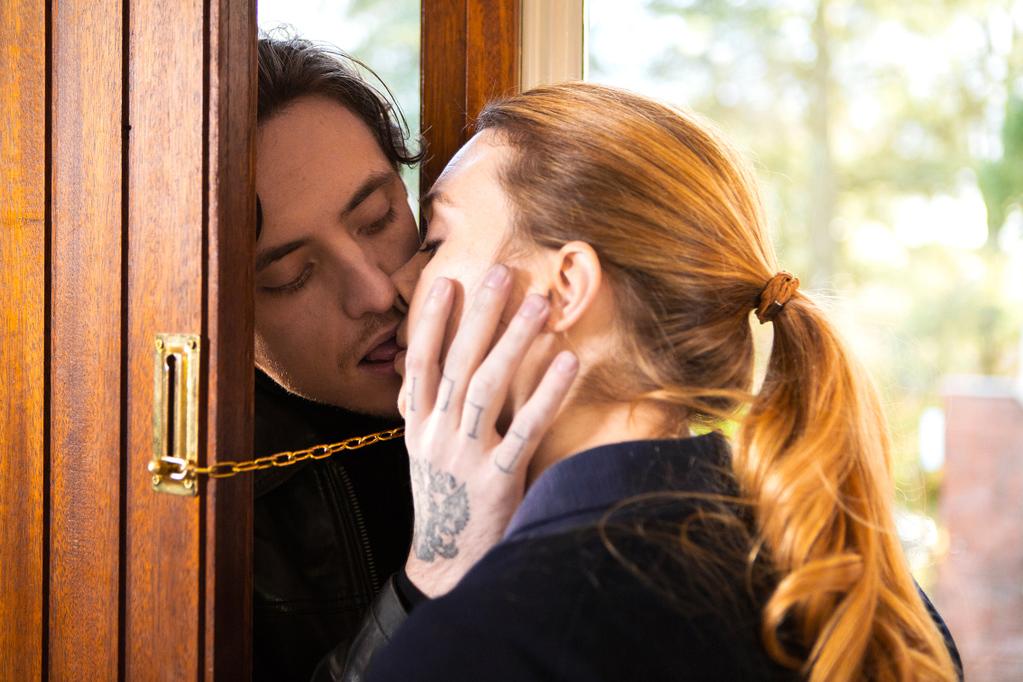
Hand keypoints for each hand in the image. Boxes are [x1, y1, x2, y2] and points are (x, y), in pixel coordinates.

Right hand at [400, 264, 578, 597]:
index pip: (420, 363)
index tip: (448, 283)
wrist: (447, 563)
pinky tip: (566, 361)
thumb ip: (434, 412)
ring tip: (539, 304)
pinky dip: (546, 393)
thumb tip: (443, 368)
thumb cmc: (446, 500)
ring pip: (487, 386)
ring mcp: (465, 455)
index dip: (431, 321)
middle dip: (479, 315)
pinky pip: (524, 427)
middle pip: (457, 363)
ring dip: (514, 340)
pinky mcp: (497, 479)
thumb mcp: (427, 453)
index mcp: (418, 426)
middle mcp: (436, 434)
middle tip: (501, 272)